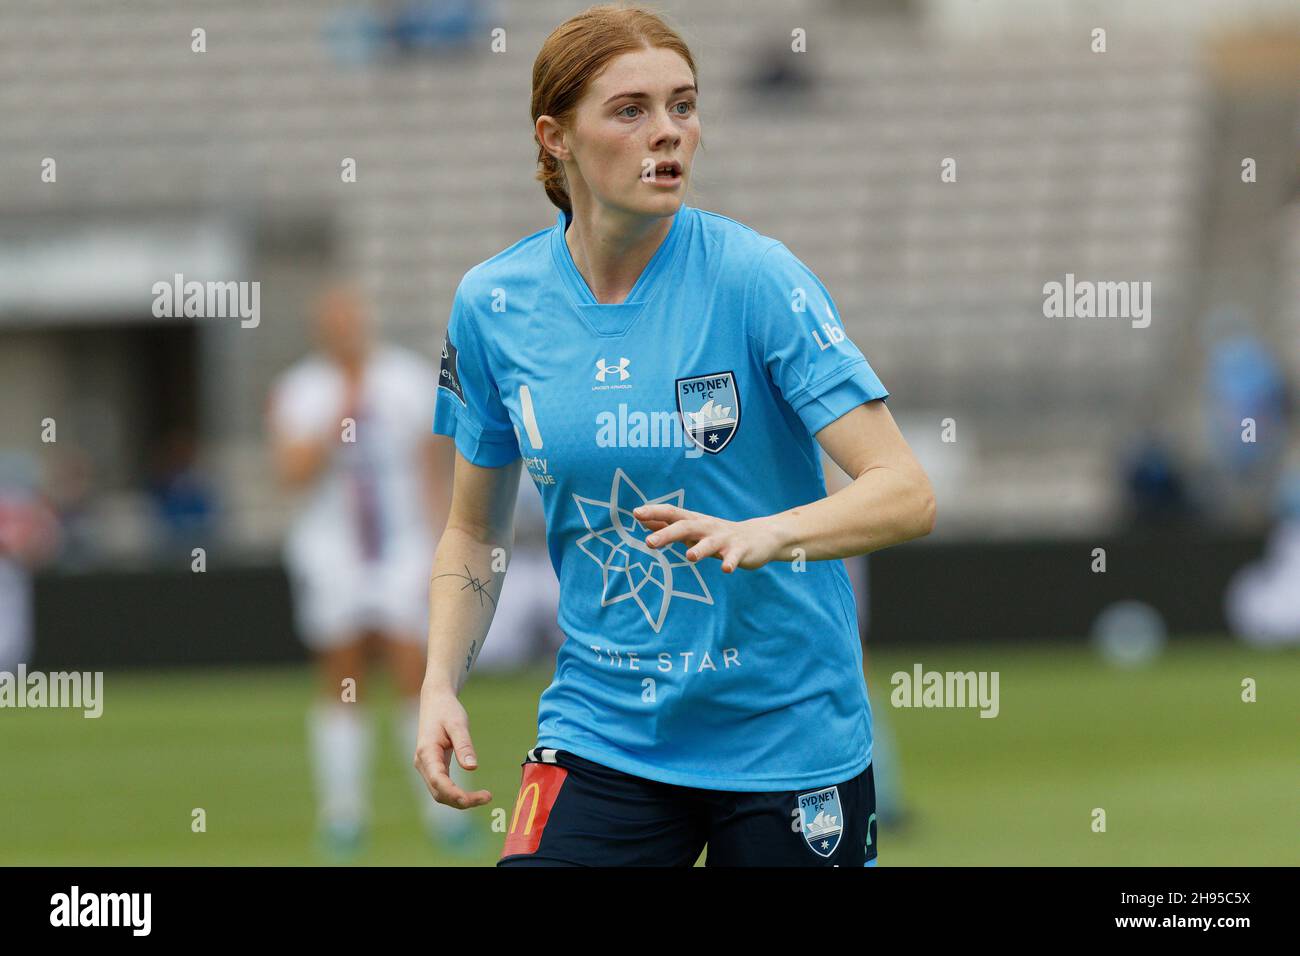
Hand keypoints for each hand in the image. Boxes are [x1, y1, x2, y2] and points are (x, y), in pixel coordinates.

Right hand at [413, 683, 491, 808]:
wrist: (435, 701)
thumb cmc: (447, 710)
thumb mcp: (458, 724)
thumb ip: (464, 745)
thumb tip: (472, 767)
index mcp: (427, 753)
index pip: (439, 781)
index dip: (456, 794)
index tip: (476, 798)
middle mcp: (423, 763)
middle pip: (439, 793)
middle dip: (461, 801)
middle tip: (488, 797)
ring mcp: (426, 767)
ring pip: (440, 793)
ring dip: (460, 800)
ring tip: (484, 797)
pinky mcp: (433, 767)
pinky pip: (442, 787)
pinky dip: (457, 794)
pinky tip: (473, 794)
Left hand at [632, 504, 783, 572]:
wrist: (759, 537)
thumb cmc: (718, 534)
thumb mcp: (693, 528)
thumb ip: (669, 525)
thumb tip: (643, 520)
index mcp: (694, 522)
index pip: (671, 513)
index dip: (654, 512)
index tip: (636, 513)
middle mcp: (707, 528)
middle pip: (685, 527)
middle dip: (667, 534)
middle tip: (649, 543)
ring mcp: (724, 539)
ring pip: (709, 543)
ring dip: (699, 549)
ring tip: (689, 557)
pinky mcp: (740, 551)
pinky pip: (734, 558)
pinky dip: (730, 563)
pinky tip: (726, 570)